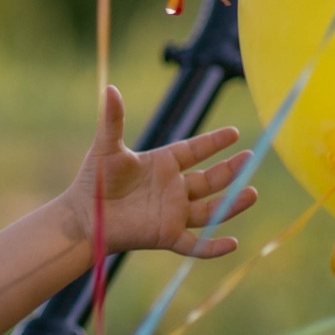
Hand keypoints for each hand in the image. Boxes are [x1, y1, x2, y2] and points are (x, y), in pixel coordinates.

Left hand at [64, 87, 255, 257]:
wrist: (82, 216)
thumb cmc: (93, 180)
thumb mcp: (107, 147)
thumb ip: (113, 120)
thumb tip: (110, 87)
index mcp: (162, 164)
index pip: (195, 151)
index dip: (214, 142)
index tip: (234, 133)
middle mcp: (172, 189)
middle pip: (209, 180)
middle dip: (231, 170)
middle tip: (251, 158)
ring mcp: (172, 213)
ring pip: (210, 210)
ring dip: (232, 204)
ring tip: (252, 192)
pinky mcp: (166, 236)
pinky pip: (195, 245)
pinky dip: (213, 247)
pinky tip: (232, 243)